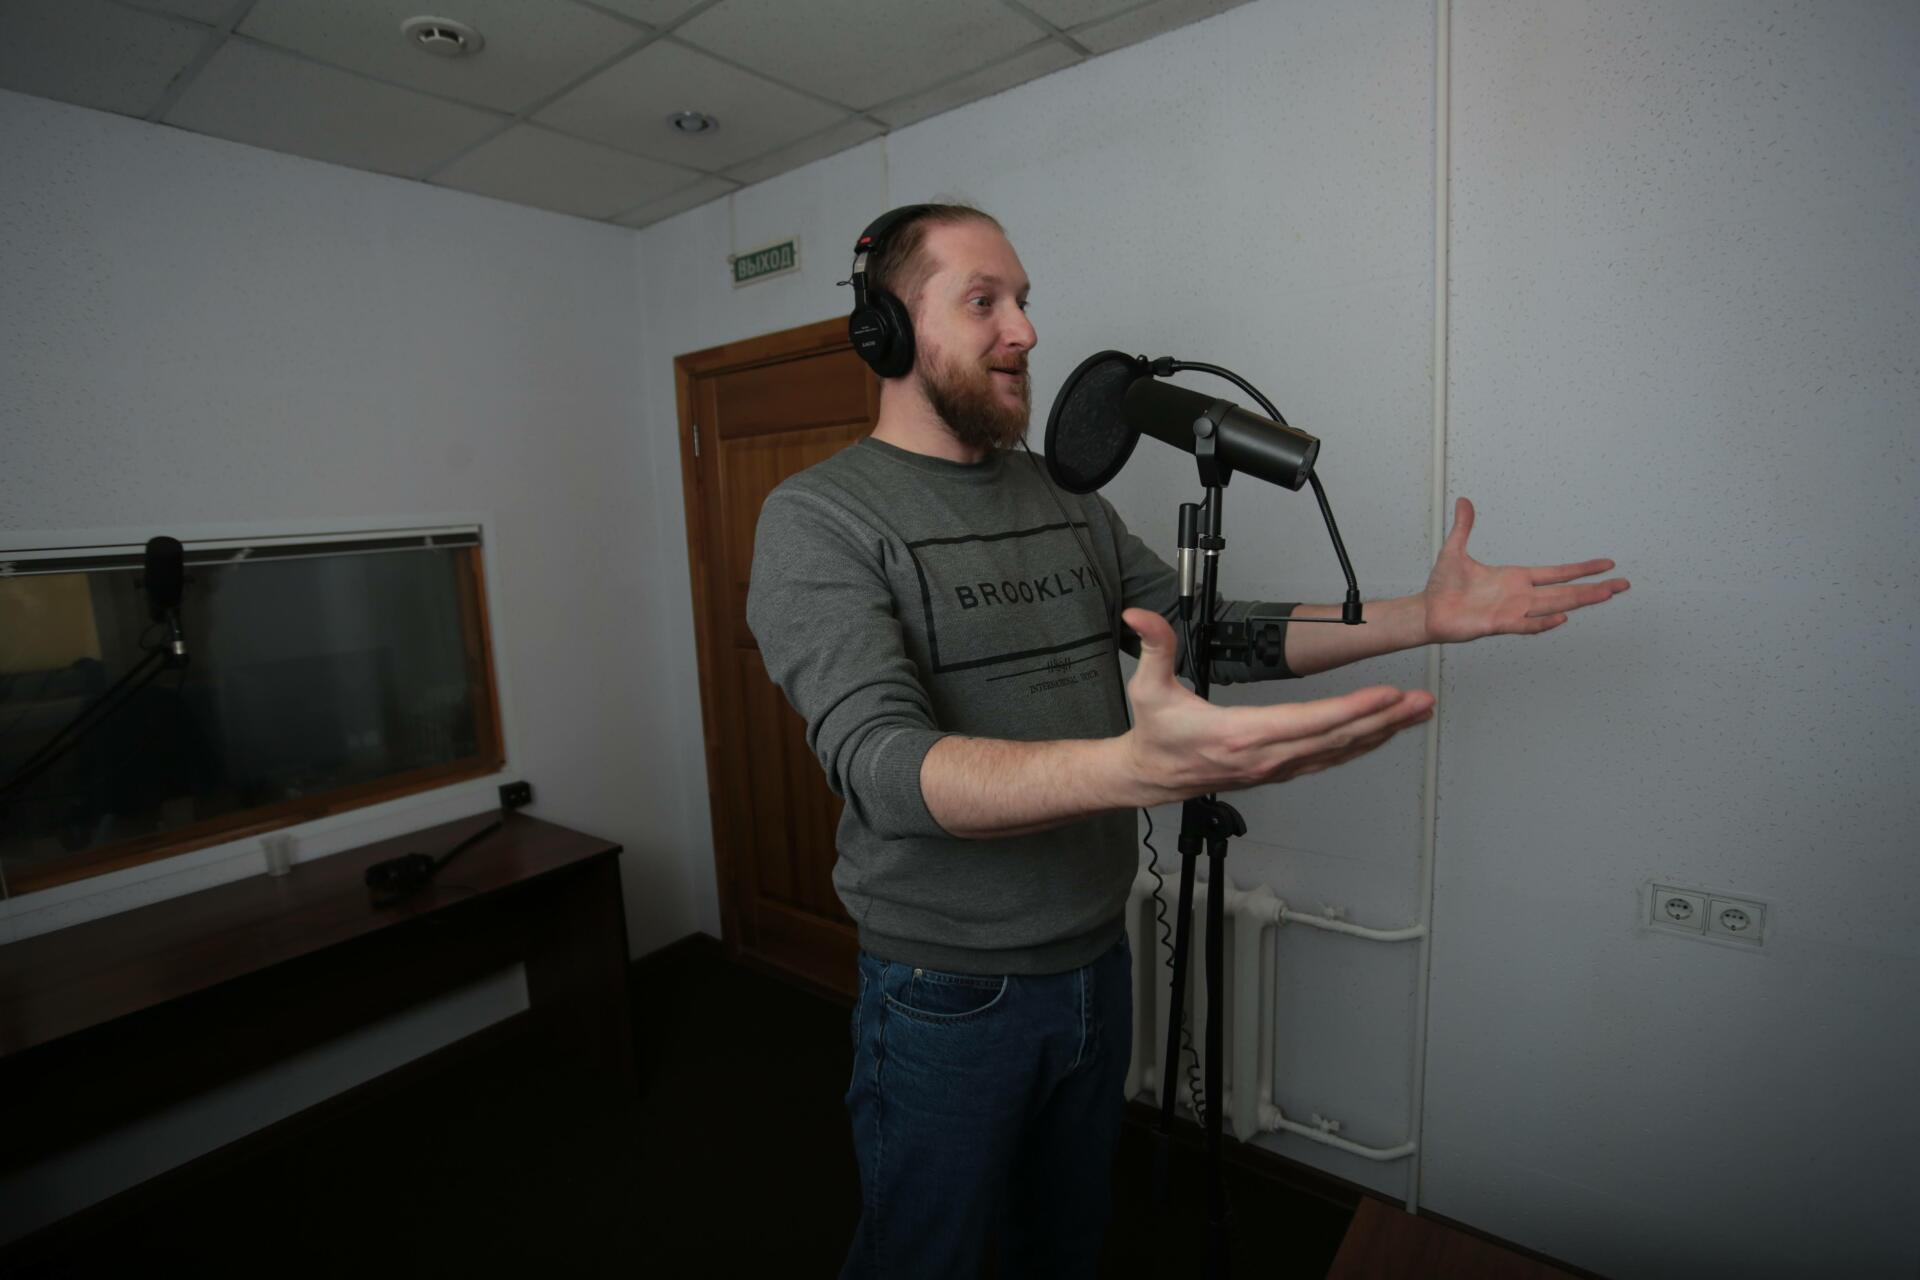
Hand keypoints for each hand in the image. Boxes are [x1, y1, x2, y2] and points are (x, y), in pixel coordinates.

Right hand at [1117, 609, 1433, 804]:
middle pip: (1337, 738)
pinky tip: (1384, 732)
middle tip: (1421, 701)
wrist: (1151, 775)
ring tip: (1417, 713)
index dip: (1351, 708)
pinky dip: (1362, 745)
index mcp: (1241, 735)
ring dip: (1383, 732)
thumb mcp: (1148, 687)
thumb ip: (1153, 646)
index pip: (1308, 722)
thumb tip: (1139, 615)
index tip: (1386, 694)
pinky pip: (1330, 758)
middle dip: (1384, 718)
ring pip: (1340, 751)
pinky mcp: (1281, 770)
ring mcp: (1277, 768)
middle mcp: (1267, 757)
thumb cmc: (1156, 732)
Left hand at [1422, 498, 1629, 643]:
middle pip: (1565, 591)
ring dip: (1580, 601)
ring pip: (1553, 605)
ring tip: (1605, 595)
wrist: (1427, 611)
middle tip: (1623, 584)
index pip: (1557, 573)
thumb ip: (1463, 526)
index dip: (1581, 569)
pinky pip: (1526, 625)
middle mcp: (1519, 595)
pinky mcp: (1498, 625)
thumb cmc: (1442, 587)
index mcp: (1515, 579)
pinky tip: (1562, 618)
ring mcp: (1512, 611)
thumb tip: (1463, 500)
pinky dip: (1543, 622)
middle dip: (1595, 588)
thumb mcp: (1454, 550)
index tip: (1606, 566)